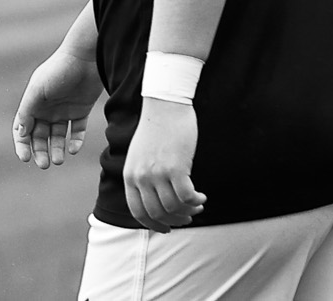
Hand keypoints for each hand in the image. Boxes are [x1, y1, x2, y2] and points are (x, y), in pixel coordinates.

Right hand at [13, 46, 102, 170]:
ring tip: (58, 160)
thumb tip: (20, 132)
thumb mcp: (38, 89)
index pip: (23, 128)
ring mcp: (64, 110)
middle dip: (40, 151)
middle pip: (40, 136)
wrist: (86, 56)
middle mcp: (47, 108)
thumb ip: (27, 110)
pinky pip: (77, 130)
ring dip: (57, 149)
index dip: (22, 145)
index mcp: (33, 103)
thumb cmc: (59, 69)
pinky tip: (73, 148)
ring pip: (58, 136)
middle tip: (45, 164)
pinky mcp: (81, 110)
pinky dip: (75, 141)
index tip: (25, 158)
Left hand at [123, 97, 205, 231]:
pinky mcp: (176, 167)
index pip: (138, 212)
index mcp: (130, 176)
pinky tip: (202, 197)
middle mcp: (141, 177)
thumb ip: (143, 176)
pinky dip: (195, 201)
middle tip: (188, 217)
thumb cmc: (156, 128)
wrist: (164, 104)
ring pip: (174, 207)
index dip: (154, 224)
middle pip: (158, 213)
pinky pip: (187, 196)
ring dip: (188, 211)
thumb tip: (156, 198)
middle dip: (175, 220)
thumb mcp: (140, 155)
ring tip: (197, 205)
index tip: (167, 228)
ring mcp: (158, 174)